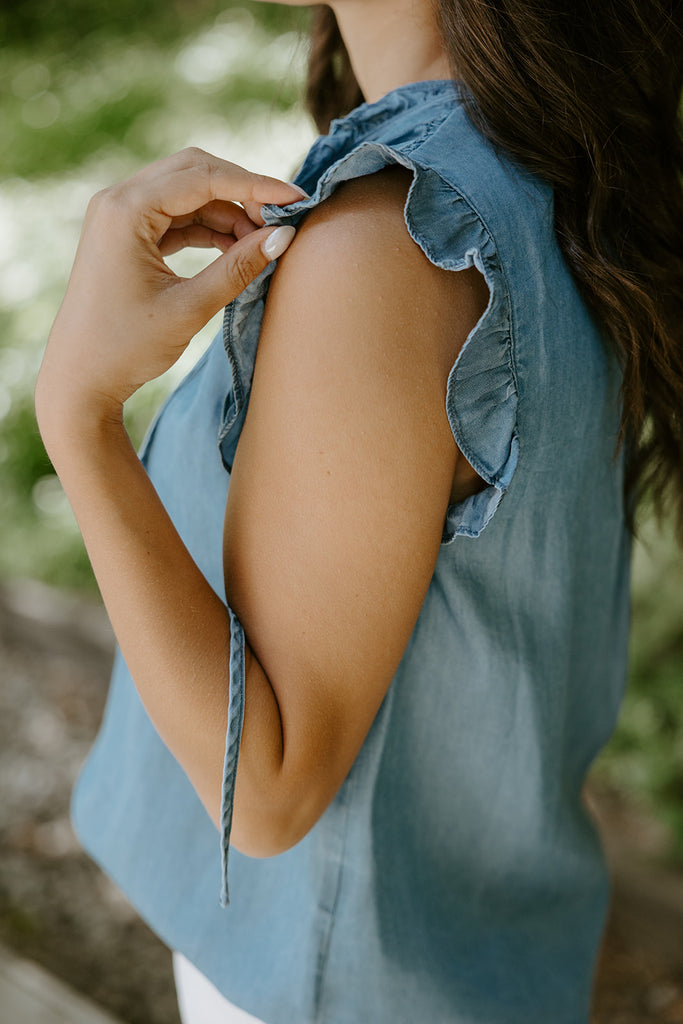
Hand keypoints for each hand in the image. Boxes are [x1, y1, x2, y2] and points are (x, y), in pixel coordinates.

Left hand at [36, 147, 300, 427]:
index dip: (256, 185)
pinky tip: (237, 248)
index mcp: (125, 210)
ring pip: (187, 192)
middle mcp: (117, 200)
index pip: (203, 177)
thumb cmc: (127, 348)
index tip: (298, 198)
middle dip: (243, 190)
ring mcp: (119, 215)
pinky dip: (208, 227)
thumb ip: (238, 269)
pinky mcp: (126, 234)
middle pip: (194, 171)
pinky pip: (175, 215)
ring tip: (263, 241)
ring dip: (227, 211)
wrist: (80, 379)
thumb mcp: (190, 308)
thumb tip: (284, 236)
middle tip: (283, 217)